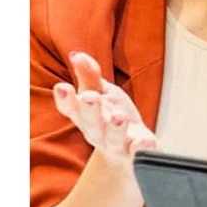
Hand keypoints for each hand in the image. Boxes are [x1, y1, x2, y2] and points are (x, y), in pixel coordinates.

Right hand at [52, 51, 157, 167]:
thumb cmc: (110, 116)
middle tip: (90, 97)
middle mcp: (97, 132)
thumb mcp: (100, 94)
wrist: (128, 150)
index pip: (71, 108)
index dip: (65, 99)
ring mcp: (116, 144)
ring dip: (116, 128)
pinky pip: (138, 152)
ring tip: (120, 116)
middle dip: (90, 110)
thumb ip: (90, 76)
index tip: (62, 87)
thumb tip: (77, 55)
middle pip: (91, 123)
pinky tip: (145, 142)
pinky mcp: (136, 152)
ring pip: (114, 139)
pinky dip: (141, 148)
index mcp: (85, 116)